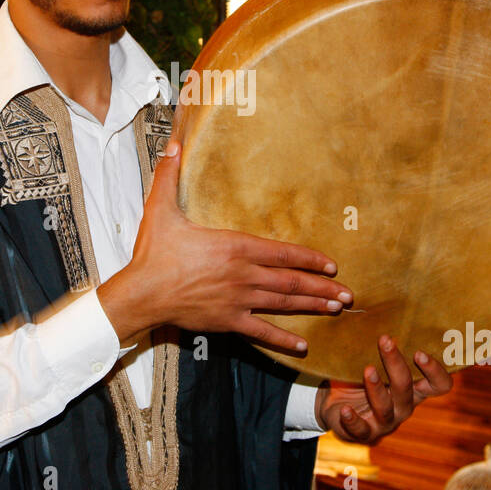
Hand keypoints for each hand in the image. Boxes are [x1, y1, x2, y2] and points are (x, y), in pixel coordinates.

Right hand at [98, 138, 352, 351]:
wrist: (142, 292)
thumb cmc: (154, 252)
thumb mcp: (161, 209)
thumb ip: (169, 176)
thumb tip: (172, 143)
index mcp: (235, 247)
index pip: (283, 253)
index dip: (310, 258)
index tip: (331, 265)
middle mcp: (244, 274)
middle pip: (291, 281)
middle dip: (322, 287)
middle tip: (348, 294)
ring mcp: (238, 300)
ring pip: (283, 304)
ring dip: (311, 306)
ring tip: (336, 309)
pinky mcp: (228, 321)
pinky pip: (261, 332)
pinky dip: (283, 340)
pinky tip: (302, 346)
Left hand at [314, 335, 452, 443]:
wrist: (336, 404)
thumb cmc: (361, 376)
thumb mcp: (374, 359)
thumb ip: (385, 345)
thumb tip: (387, 306)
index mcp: (415, 388)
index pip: (440, 385)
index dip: (436, 371)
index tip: (419, 351)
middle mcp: (405, 406)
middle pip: (408, 387)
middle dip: (396, 363)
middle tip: (385, 340)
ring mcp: (387, 421)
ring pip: (387, 407)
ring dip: (377, 388)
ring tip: (367, 370)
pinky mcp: (365, 432)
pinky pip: (362, 429)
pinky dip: (353, 419)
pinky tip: (344, 409)